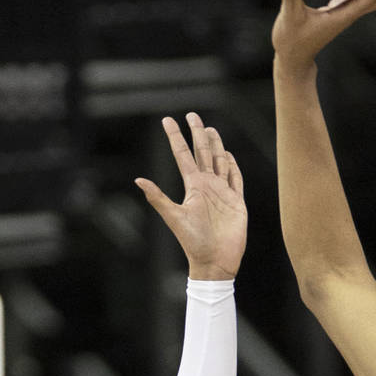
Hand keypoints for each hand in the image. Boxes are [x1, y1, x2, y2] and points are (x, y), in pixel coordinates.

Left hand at [136, 112, 246, 279]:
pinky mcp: (237, 202)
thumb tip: (138, 180)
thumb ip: (158, 197)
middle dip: (198, 134)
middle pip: (202, 153)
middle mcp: (207, 186)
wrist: (214, 260)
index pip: (182, 156)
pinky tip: (228, 155)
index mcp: (193, 187)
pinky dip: (232, 166)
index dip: (176, 137)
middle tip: (192, 114)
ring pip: (219, 161)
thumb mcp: (174, 217)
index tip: (168, 120)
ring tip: (210, 129)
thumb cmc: (193, 242)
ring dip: (216, 145)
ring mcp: (222, 193)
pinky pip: (235, 179)